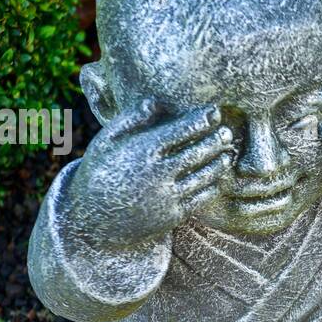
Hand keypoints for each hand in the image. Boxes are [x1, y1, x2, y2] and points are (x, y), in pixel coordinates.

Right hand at [67, 100, 233, 249]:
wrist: (93, 221)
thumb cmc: (101, 171)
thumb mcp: (106, 141)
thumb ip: (131, 119)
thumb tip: (156, 100)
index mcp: (141, 152)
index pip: (180, 131)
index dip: (201, 120)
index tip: (215, 111)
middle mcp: (157, 174)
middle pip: (197, 153)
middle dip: (216, 140)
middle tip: (228, 132)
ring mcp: (167, 197)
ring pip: (203, 176)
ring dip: (219, 163)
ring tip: (228, 152)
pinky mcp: (173, 216)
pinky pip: (200, 198)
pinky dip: (212, 185)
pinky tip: (218, 176)